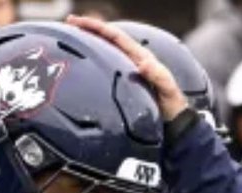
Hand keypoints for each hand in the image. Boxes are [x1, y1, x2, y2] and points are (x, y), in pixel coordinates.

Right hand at [65, 15, 188, 120]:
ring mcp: (126, 70)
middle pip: (107, 39)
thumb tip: (144, 63)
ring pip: (104, 51)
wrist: (173, 121)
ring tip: (69, 36)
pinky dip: (91, 61)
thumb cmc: (171, 105)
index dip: (98, 27)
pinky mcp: (122, 82)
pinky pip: (104, 67)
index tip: (80, 22)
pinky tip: (80, 63)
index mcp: (140, 57)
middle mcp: (132, 60)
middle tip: (69, 22)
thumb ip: (158, 76)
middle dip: (88, 29)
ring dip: (88, 42)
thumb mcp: (167, 89)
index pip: (116, 37)